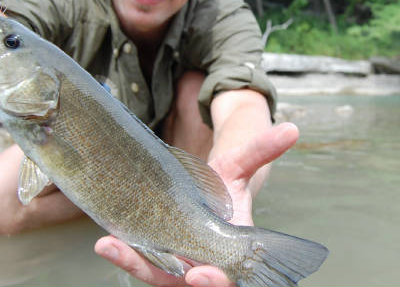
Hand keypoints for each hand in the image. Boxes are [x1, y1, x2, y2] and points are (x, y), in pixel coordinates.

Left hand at [95, 122, 299, 286]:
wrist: (208, 192)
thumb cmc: (228, 185)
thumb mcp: (242, 166)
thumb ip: (263, 151)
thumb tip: (291, 129)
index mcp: (229, 249)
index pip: (227, 277)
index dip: (217, 282)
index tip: (203, 275)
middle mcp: (201, 260)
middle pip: (186, 284)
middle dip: (171, 278)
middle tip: (166, 270)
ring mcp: (176, 258)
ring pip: (156, 273)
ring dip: (135, 263)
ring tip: (111, 245)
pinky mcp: (155, 250)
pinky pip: (142, 258)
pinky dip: (127, 253)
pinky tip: (108, 240)